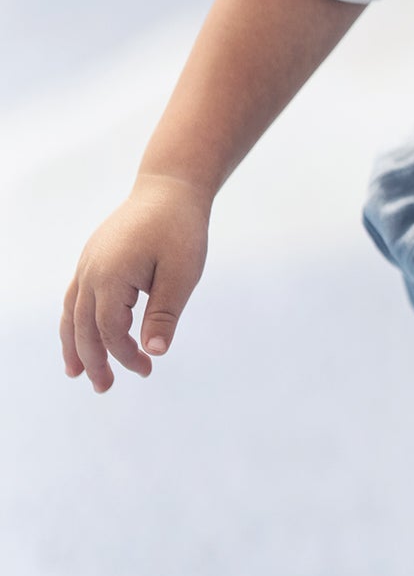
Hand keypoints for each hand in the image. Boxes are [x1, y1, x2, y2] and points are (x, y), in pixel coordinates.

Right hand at [60, 175, 209, 391]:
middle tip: (104, 388)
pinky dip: (73, 320)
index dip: (125, 356)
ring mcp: (88, 263)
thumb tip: (154, 352)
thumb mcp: (181, 274)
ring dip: (74, 344)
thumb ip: (165, 313)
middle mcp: (91, 271)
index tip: (147, 370)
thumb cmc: (180, 229)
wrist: (170, 188)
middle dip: (93, 360)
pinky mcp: (93, 257)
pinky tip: (80, 334)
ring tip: (76, 373)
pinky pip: (74, 296)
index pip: (110, 331)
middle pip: (83, 327)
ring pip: (70, 313)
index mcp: (111, 277)